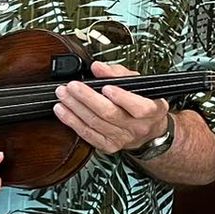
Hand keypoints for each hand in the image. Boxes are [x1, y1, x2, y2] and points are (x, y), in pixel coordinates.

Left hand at [55, 60, 170, 155]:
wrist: (148, 132)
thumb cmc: (144, 103)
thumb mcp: (139, 85)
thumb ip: (118, 73)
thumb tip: (98, 67)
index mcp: (152, 110)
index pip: (139, 107)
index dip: (122, 97)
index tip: (105, 87)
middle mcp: (137, 127)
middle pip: (110, 114)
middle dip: (88, 98)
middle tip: (72, 86)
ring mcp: (122, 138)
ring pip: (95, 123)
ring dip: (75, 108)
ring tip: (63, 95)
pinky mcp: (108, 146)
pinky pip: (87, 135)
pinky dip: (72, 122)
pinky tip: (62, 111)